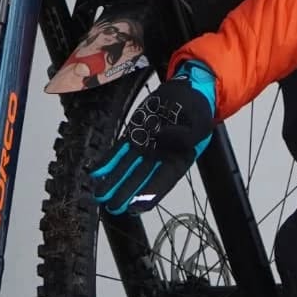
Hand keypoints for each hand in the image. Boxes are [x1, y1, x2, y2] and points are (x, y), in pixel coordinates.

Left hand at [88, 62, 216, 213]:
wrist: (187, 90)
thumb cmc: (197, 108)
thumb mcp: (200, 121)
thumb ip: (186, 135)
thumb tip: (165, 137)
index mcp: (179, 159)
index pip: (164, 181)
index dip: (150, 194)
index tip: (136, 206)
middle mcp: (160, 158)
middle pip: (141, 179)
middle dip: (126, 193)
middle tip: (113, 206)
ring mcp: (145, 148)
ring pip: (127, 168)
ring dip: (113, 182)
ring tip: (100, 196)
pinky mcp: (134, 136)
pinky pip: (118, 152)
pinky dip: (108, 162)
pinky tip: (97, 173)